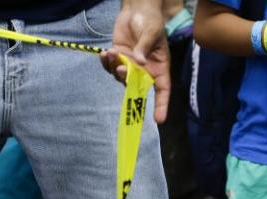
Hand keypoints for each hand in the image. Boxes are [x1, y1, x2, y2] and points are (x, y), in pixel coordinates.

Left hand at [101, 1, 169, 123]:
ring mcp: (130, 65)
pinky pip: (110, 67)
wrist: (137, 10)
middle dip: (127, 80)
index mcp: (159, 67)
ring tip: (111, 53)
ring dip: (114, 68)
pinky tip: (104, 53)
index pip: (163, 90)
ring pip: (120, 77)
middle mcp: (144, 70)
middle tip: (121, 69)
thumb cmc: (151, 21)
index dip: (161, 105)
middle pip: (137, 86)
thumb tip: (138, 61)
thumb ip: (145, 46)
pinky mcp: (118, 57)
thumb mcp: (152, 32)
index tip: (159, 119)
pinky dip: (106, 62)